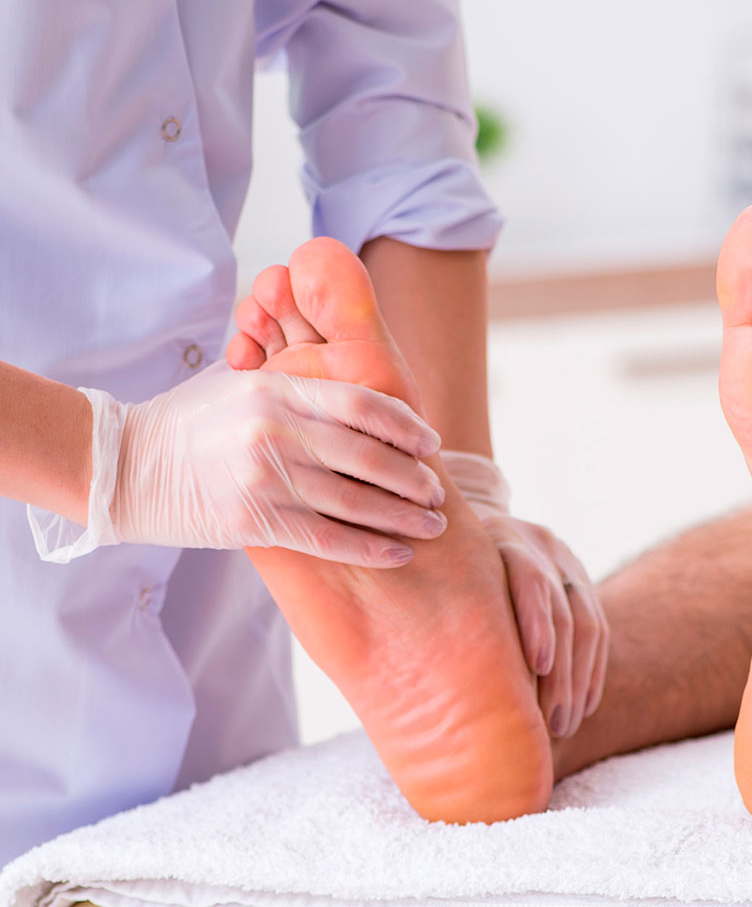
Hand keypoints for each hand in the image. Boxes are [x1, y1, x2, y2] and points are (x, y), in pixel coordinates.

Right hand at [108, 361, 446, 563]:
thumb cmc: (190, 421)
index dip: (405, 426)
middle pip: (368, 457)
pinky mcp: (255, 522)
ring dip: (402, 517)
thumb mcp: (242, 385)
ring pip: (354, 502)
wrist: (126, 465)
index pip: (362, 405)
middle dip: (413, 479)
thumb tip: (356, 393)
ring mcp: (266, 479)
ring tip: (431, 526)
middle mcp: (276, 432)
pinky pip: (327, 539)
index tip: (430, 443)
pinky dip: (368, 548)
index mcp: (278, 391)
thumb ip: (296, 386)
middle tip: (438, 493)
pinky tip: (397, 553)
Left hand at [440, 450, 609, 737]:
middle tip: (550, 723)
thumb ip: (430, 601)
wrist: (467, 516)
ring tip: (563, 725)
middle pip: (561, 607)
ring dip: (578, 678)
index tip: (537, 667)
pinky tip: (582, 707)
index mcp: (495, 534)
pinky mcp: (578, 576)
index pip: (527, 576)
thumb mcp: (430, 567)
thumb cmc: (434, 561)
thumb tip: (414, 676)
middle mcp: (536, 541)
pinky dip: (591, 669)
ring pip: (585, 620)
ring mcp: (563, 557)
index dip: (535, 620)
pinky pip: (596, 625)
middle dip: (560, 670)